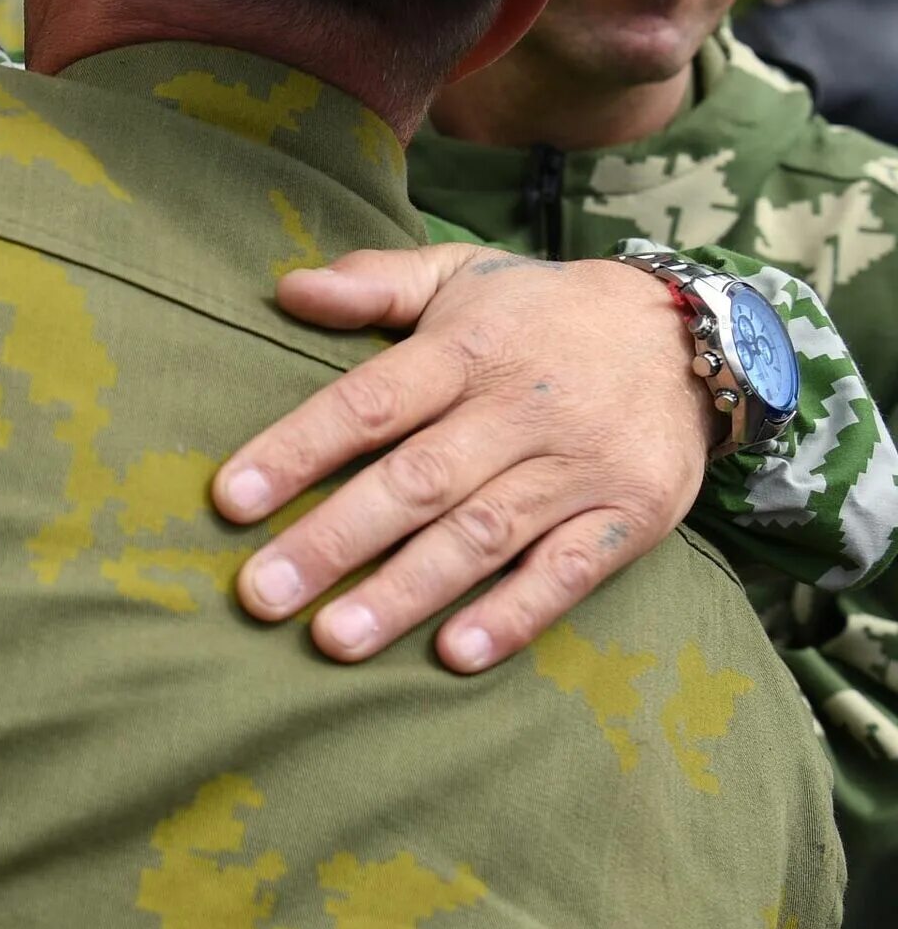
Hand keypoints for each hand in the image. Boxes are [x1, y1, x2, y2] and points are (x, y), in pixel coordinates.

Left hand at [213, 245, 716, 672]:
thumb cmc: (541, 312)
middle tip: (260, 594)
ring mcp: (580, 466)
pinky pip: (568, 572)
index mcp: (469, 347)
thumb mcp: (462, 274)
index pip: (369, 402)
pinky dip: (513, 615)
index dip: (298, 449)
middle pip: (417, 481)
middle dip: (334, 539)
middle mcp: (521, 408)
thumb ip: (375, 283)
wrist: (696, 335)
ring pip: (482, 536)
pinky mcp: (629, 514)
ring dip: (405, 591)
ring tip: (333, 639)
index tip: (231, 499)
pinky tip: (453, 655)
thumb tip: (287, 288)